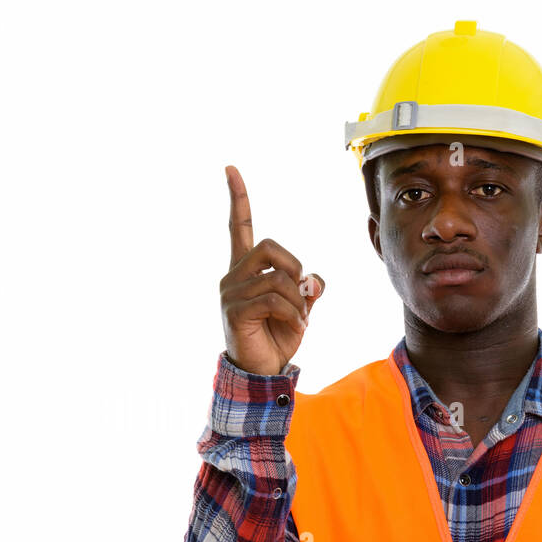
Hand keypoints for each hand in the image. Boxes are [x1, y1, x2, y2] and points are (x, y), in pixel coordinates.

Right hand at [220, 165, 323, 375]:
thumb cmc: (277, 338)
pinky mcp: (235, 310)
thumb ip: (307, 287)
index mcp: (245, 270)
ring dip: (298, 300)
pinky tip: (295, 327)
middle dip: (294, 266)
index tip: (229, 169)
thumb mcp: (300, 308)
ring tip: (299, 319)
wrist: (262, 372)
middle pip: (268, 246)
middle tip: (302, 292)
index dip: (237, 198)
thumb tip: (312, 279)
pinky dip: (293, 313)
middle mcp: (233, 276)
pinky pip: (274, 299)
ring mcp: (231, 293)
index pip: (239, 227)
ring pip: (278, 278)